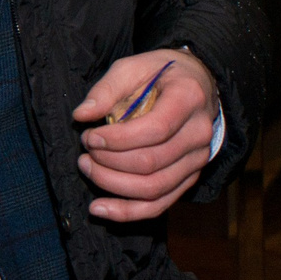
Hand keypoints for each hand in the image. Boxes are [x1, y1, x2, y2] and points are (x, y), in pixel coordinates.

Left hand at [70, 49, 217, 221]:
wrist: (197, 84)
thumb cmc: (160, 74)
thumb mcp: (133, 66)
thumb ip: (106, 89)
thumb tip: (81, 115)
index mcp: (188, 99)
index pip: (155, 130)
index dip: (117, 140)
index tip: (89, 136)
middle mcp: (199, 133)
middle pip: (151, 163)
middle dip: (108, 163)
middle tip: (84, 152)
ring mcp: (197, 160)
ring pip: (154, 189)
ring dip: (113, 185)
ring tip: (88, 169)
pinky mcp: (189, 177)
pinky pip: (159, 204)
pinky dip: (127, 212)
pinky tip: (100, 209)